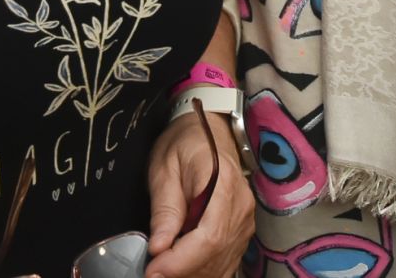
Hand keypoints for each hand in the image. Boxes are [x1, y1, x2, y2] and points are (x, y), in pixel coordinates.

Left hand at [143, 112, 253, 277]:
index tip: (153, 268)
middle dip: (181, 271)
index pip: (209, 236)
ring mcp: (244, 221)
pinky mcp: (240, 231)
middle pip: (215, 255)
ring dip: (190, 274)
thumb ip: (164, 208)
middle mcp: (241, 206)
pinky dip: (201, 271)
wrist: (209, 132)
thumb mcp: (164, 168)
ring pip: (221, 264)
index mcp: (222, 184)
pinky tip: (181, 268)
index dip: (181, 260)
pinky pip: (225, 262)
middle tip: (151, 272)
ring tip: (162, 269)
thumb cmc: (184, 144)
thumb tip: (158, 247)